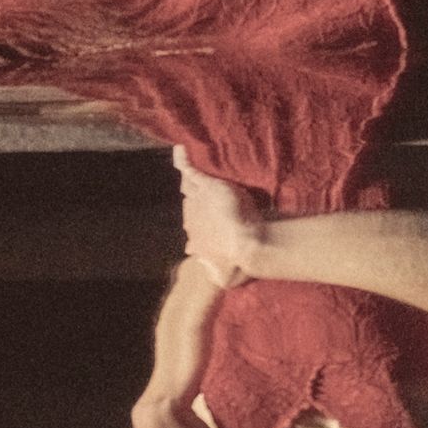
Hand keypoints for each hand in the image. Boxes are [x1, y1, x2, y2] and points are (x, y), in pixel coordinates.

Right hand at [173, 147, 271, 284]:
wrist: (247, 246)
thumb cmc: (241, 264)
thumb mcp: (225, 278)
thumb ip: (215, 275)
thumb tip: (211, 276)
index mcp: (196, 241)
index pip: (194, 226)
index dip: (202, 221)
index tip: (211, 219)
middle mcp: (191, 222)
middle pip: (191, 207)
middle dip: (197, 202)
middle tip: (209, 195)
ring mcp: (196, 204)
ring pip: (190, 189)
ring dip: (190, 182)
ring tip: (190, 170)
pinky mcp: (205, 189)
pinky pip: (189, 171)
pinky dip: (183, 161)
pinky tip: (180, 149)